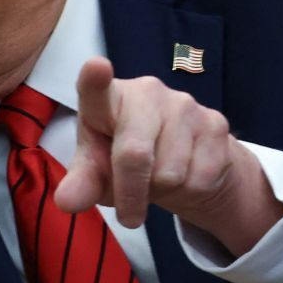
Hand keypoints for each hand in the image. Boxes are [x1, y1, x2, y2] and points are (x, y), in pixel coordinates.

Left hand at [54, 57, 282, 254]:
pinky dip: (188, 191)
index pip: (96, 88)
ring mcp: (185, 105)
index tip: (96, 67)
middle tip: (129, 215)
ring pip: (170, 174)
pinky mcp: (216, 124)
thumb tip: (67, 202)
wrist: (182, 164)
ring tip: (157, 178)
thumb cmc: (123, 161)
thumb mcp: (96, 173)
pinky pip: (198, 179)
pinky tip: (184, 174)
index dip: (95, 78)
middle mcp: (146, 92)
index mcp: (106, 100)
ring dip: (161, 190)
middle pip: (135, 154)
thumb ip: (81, 184)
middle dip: (130, 193)